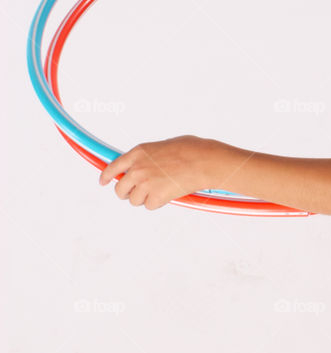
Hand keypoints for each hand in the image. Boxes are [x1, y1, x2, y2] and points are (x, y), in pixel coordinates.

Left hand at [98, 134, 216, 210]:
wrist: (204, 161)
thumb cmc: (191, 150)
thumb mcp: (162, 146)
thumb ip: (147, 156)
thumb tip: (142, 165)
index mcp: (138, 152)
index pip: (112, 167)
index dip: (106, 177)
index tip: (103, 182)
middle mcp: (137, 168)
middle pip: (119, 189)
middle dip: (127, 193)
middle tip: (139, 192)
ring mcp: (145, 183)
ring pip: (134, 200)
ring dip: (145, 198)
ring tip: (161, 190)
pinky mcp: (155, 196)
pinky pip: (149, 206)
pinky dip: (158, 203)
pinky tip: (168, 193)